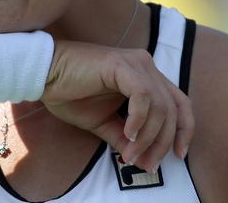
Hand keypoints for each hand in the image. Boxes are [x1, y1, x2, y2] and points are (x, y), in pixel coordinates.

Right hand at [41, 40, 193, 172]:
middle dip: (163, 142)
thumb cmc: (69, 93)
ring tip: (131, 153)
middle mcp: (145, 65)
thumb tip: (142, 160)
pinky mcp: (121, 65)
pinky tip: (127, 133)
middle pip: (173, 108)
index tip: (178, 155)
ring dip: (148, 136)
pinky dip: (139, 119)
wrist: (43, 74)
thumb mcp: (103, 122)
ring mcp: (135, 63)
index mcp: (144, 76)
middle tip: (147, 164)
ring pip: (160, 105)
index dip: (184, 130)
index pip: (179, 103)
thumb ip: (125, 137)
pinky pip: (143, 96)